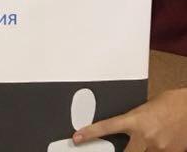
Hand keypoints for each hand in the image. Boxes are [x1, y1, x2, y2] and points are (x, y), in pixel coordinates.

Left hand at [72, 88, 186, 150]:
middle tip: (118, 148)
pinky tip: (162, 141)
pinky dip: (157, 150)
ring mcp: (158, 147)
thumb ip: (135, 119)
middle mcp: (145, 136)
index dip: (90, 133)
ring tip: (153, 136)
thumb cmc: (171, 103)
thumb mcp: (146, 107)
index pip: (107, 127)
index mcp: (135, 119)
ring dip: (143, 150)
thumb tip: (126, 128)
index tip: (78, 138)